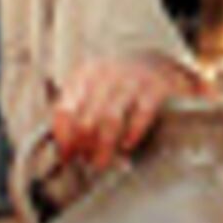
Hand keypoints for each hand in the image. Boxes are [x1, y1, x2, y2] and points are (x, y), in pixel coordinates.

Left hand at [47, 55, 183, 173]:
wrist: (158, 61)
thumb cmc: (120, 79)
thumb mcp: (94, 83)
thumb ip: (78, 108)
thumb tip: (65, 144)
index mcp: (84, 73)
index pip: (65, 109)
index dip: (64, 137)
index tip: (67, 154)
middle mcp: (106, 75)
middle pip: (86, 119)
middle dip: (83, 146)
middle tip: (86, 160)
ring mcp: (131, 81)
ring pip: (111, 120)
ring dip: (104, 146)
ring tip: (102, 162)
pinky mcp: (155, 88)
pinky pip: (141, 115)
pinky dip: (132, 133)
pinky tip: (126, 145)